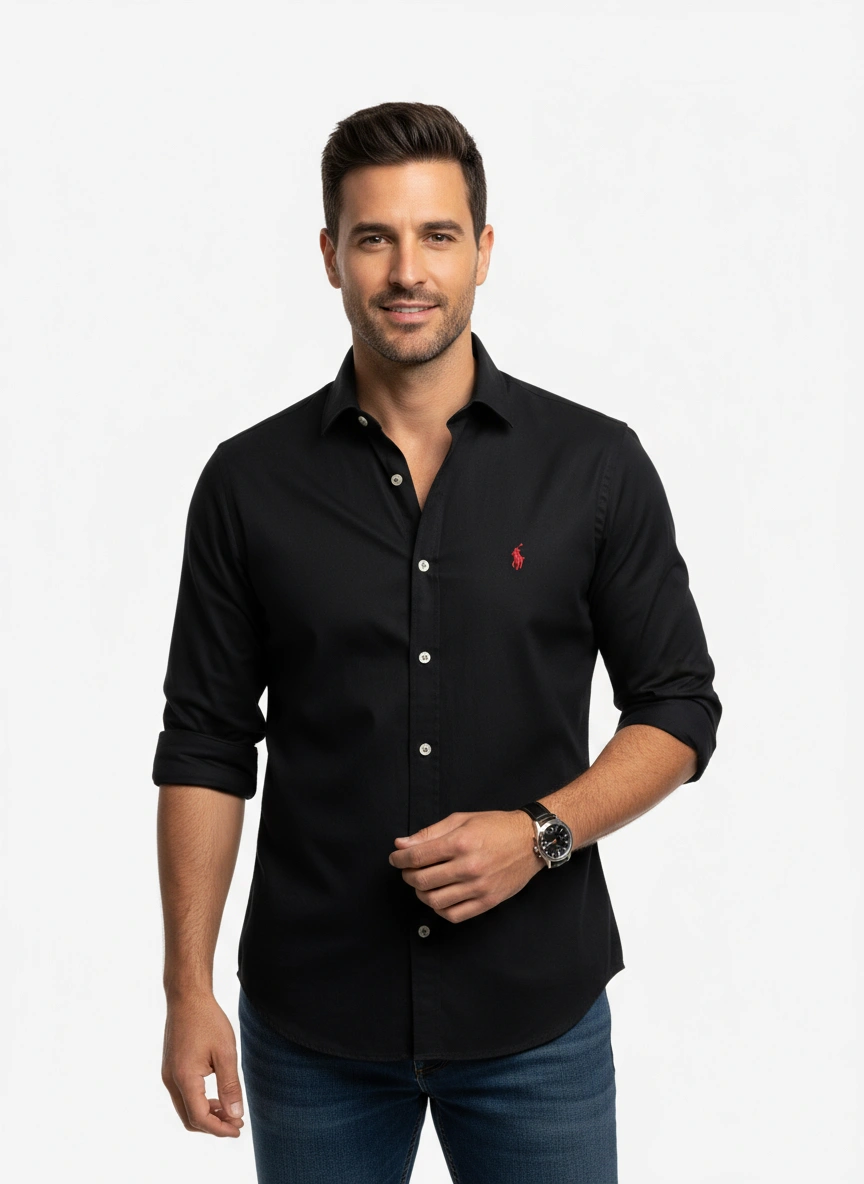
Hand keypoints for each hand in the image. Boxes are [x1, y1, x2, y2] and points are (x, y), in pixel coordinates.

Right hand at [161, 992, 244, 1136]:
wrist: (187, 998)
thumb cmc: (208, 1021)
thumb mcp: (225, 1053)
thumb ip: (230, 1085)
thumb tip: (236, 1115)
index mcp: (184, 1078)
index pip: (200, 1118)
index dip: (219, 1129)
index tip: (238, 1129)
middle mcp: (171, 1080)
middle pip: (189, 1119)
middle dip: (213, 1125)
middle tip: (236, 1123)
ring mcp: (168, 1075)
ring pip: (185, 1109)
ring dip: (206, 1114)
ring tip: (229, 1110)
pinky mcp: (170, 1068)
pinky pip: (182, 1096)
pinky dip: (198, 1102)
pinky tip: (216, 1096)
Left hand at [387, 810, 544, 923]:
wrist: (531, 841)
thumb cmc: (496, 826)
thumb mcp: (462, 819)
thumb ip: (430, 833)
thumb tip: (402, 844)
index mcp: (460, 842)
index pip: (417, 857)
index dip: (399, 859)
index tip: (395, 858)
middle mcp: (469, 867)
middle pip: (421, 880)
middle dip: (407, 875)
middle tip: (408, 870)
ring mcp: (479, 887)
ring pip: (434, 901)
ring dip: (421, 893)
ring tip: (423, 883)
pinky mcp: (487, 902)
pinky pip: (453, 914)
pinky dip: (439, 909)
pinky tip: (439, 897)